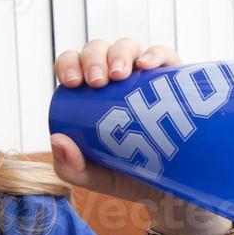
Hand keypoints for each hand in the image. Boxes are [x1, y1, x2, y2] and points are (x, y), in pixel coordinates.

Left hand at [49, 39, 229, 234]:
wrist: (173, 187)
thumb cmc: (129, 177)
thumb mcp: (94, 177)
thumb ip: (70, 168)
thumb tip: (57, 138)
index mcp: (91, 92)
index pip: (74, 65)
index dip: (69, 64)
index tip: (73, 83)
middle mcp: (117, 78)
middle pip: (99, 51)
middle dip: (93, 59)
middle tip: (97, 82)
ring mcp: (146, 76)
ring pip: (128, 47)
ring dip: (119, 53)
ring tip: (120, 75)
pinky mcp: (176, 79)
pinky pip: (165, 55)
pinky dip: (154, 53)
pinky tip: (146, 64)